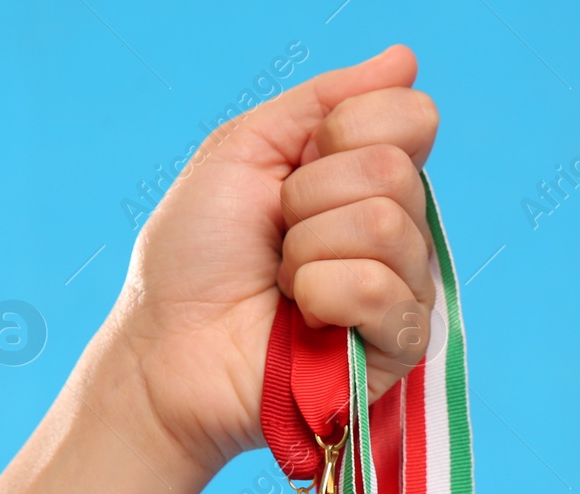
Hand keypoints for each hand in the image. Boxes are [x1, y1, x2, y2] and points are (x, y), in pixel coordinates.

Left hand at [87, 45, 439, 479]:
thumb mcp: (244, 153)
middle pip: (394, 172)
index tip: (292, 170)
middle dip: (310, 199)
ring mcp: (403, 289)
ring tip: (281, 283)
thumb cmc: (195, 261)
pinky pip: (379, 290)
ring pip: (386, 227)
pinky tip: (301, 318)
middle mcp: (397, 229)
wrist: (167, 349)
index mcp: (366, 179)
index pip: (412, 118)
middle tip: (276, 237)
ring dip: (307, 251)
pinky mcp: (399, 347)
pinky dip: (321, 295)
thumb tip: (405, 58)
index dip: (343, 132)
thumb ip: (323, 101)